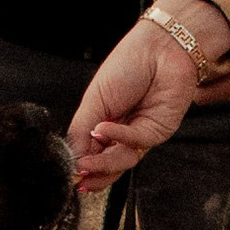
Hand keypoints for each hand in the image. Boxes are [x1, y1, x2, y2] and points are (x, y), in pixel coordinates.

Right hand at [70, 18, 198, 187]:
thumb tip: (72, 161)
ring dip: (103, 165)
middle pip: (108, 164)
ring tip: (86, 164)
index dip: (81, 166)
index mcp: (104, 124)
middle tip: (79, 180)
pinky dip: (118, 138)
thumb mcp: (94, 101)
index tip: (70, 175)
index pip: (91, 154)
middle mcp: (122, 133)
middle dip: (93, 174)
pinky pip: (137, 142)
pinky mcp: (159, 131)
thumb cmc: (126, 66)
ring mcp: (141, 134)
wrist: (158, 48)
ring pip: (123, 161)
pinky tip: (103, 129)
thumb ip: (81, 131)